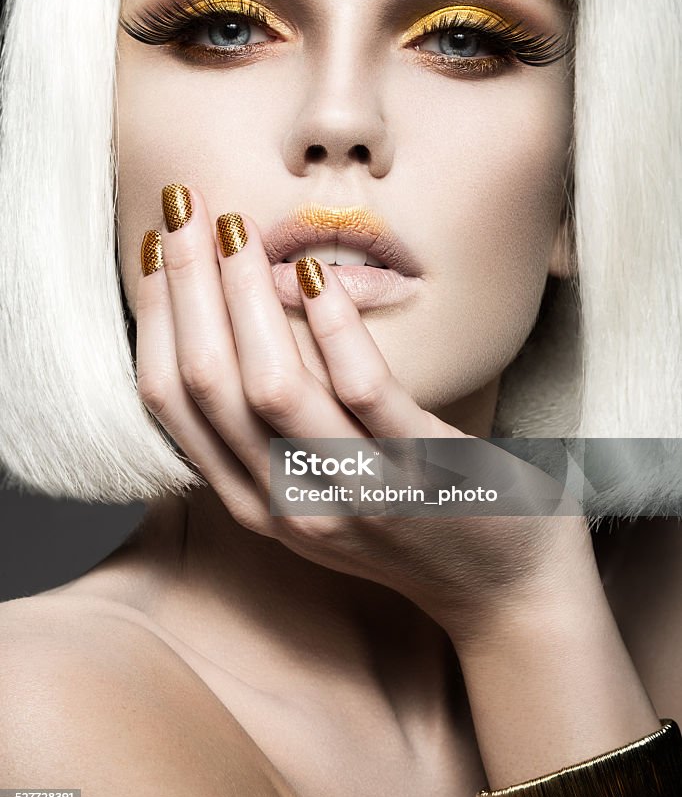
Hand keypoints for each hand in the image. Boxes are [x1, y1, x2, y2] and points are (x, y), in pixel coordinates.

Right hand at [135, 184, 592, 648]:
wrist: (505, 589)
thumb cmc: (410, 517)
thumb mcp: (319, 484)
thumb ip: (272, 428)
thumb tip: (235, 327)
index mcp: (254, 499)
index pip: (171, 403)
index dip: (155, 317)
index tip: (155, 247)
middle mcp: (288, 503)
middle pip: (208, 385)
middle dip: (185, 287)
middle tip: (181, 207)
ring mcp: (353, 492)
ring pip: (271, 387)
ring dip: (243, 298)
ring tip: (236, 227)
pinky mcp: (420, 472)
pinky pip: (364, 393)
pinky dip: (333, 327)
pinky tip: (316, 273)